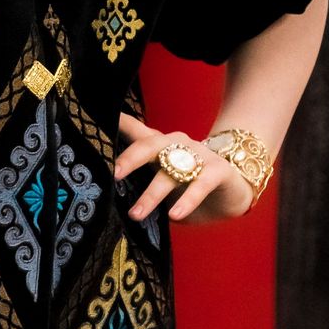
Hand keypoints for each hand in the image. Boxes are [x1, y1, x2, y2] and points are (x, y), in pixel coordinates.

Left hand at [113, 113, 252, 225]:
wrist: (233, 191)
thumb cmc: (188, 186)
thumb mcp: (160, 182)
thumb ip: (138, 183)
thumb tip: (105, 196)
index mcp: (159, 145)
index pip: (134, 130)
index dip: (117, 122)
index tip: (94, 113)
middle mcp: (176, 144)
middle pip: (149, 146)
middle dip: (130, 159)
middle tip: (115, 175)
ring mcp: (198, 155)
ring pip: (171, 171)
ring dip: (152, 193)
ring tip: (136, 214)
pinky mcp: (218, 170)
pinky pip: (200, 184)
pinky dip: (187, 200)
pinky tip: (175, 214)